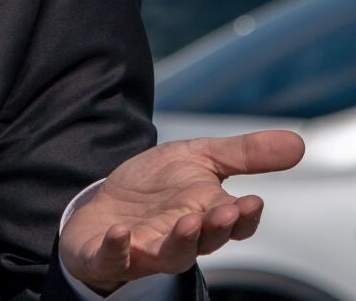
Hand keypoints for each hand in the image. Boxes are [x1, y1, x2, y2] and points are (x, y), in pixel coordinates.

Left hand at [60, 129, 304, 294]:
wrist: (103, 204)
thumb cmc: (155, 186)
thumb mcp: (197, 158)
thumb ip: (243, 154)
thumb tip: (299, 144)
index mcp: (206, 216)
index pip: (234, 224)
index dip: (244, 217)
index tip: (252, 201)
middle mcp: (180, 239)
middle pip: (206, 241)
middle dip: (218, 228)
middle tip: (226, 210)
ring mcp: (144, 250)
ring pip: (170, 255)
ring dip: (181, 241)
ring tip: (188, 221)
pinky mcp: (107, 255)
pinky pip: (112, 259)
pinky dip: (116, 249)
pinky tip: (120, 233)